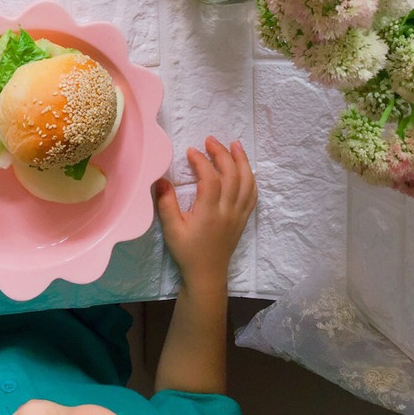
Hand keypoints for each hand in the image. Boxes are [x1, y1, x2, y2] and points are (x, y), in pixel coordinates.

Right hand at [155, 136, 256, 290]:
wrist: (207, 274)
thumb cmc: (187, 252)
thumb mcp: (172, 230)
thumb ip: (166, 204)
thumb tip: (161, 179)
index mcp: (209, 213)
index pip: (211, 179)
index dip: (202, 161)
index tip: (191, 151)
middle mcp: (228, 211)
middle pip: (232, 175)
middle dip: (222, 154)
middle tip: (210, 140)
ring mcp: (239, 214)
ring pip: (247, 182)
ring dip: (242, 161)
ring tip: (234, 145)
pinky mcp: (243, 218)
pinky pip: (252, 194)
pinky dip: (250, 177)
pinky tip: (244, 168)